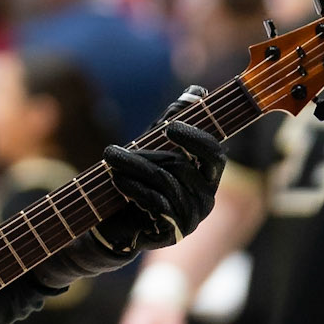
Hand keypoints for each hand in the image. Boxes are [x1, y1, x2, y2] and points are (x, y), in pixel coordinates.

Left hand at [98, 88, 225, 256]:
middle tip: (112, 151)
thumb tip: (197, 90)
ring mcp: (192, 218)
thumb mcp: (153, 147)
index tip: (170, 127)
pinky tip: (117, 181)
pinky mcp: (173, 233)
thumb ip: (173, 120)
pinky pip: (156, 204)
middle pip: (180, 166)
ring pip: (166, 183)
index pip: (214, 155)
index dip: (196, 139)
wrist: (118, 224)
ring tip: (109, 162)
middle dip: (143, 155)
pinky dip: (134, 189)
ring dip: (132, 169)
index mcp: (207, 176)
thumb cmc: (140, 180)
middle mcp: (206, 199)